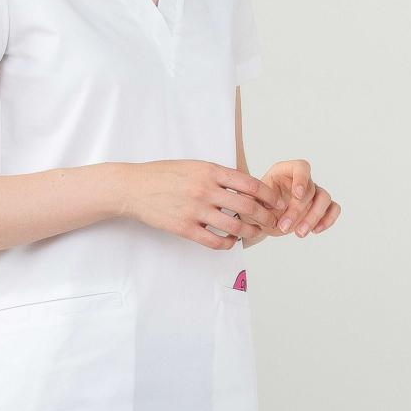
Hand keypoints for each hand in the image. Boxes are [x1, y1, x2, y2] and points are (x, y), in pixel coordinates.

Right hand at [121, 159, 286, 249]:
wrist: (134, 188)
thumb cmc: (164, 175)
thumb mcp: (194, 166)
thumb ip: (219, 174)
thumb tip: (244, 185)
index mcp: (210, 171)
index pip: (250, 184)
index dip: (269, 195)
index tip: (276, 202)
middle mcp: (205, 190)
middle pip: (248, 206)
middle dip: (265, 216)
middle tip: (272, 221)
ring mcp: (195, 210)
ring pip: (234, 226)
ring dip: (249, 232)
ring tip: (254, 233)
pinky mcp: (184, 228)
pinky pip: (214, 241)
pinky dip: (227, 244)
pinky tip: (230, 242)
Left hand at [260, 159, 339, 236]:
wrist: (260, 219)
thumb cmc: (255, 206)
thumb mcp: (250, 202)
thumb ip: (257, 200)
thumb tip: (267, 203)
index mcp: (284, 171)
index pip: (301, 167)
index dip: (302, 179)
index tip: (297, 195)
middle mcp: (301, 180)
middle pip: (311, 189)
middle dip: (298, 211)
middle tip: (284, 227)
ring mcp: (312, 192)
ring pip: (324, 199)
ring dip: (314, 217)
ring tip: (299, 233)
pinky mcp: (319, 206)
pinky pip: (333, 209)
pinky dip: (328, 219)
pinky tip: (315, 230)